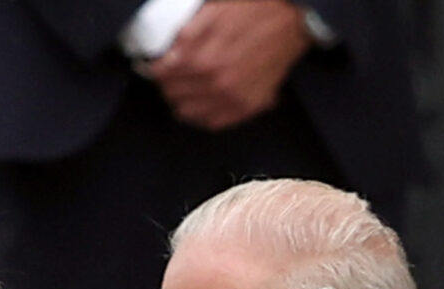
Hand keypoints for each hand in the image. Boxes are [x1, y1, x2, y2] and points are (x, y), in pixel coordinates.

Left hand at [149, 0, 310, 130]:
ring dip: (180, 101)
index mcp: (201, 57)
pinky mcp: (246, 107)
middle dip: (166, 84)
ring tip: (182, 90)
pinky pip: (212, 122)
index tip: (154, 65)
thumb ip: (186, 35)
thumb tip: (167, 55)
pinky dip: (200, 115)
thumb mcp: (213, 10)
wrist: (290, 20)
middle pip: (173, 95)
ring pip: (188, 113)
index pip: (162, 74)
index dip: (155, 69)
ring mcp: (231, 98)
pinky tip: (198, 104)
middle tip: (167, 76)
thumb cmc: (252, 8)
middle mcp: (215, 82)